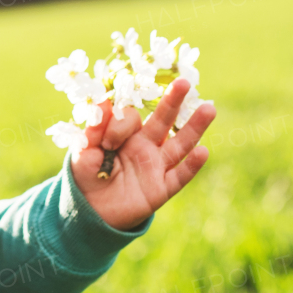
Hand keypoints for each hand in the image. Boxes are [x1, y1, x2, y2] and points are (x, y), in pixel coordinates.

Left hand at [73, 78, 215, 229]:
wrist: (90, 210)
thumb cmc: (87, 176)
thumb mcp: (83, 151)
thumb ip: (93, 128)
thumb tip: (102, 100)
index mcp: (128, 134)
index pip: (131, 118)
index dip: (119, 126)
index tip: (105, 142)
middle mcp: (147, 146)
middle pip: (164, 120)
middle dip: (173, 101)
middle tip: (184, 82)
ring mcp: (156, 166)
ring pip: (180, 144)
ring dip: (194, 127)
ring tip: (209, 109)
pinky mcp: (161, 189)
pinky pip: (179, 176)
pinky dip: (192, 166)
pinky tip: (203, 151)